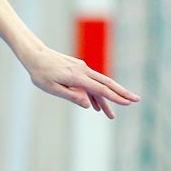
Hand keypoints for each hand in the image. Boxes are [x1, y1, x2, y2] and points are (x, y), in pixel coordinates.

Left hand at [22, 45, 139, 119]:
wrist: (35, 56)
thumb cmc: (40, 74)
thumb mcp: (52, 88)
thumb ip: (71, 96)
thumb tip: (87, 105)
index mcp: (77, 77)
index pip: (100, 89)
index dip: (115, 97)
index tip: (127, 102)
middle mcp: (83, 71)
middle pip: (107, 83)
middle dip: (121, 93)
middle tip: (136, 100)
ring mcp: (81, 69)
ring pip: (99, 84)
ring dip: (106, 98)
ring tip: (110, 115)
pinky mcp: (78, 69)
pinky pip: (90, 82)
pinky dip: (94, 93)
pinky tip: (95, 105)